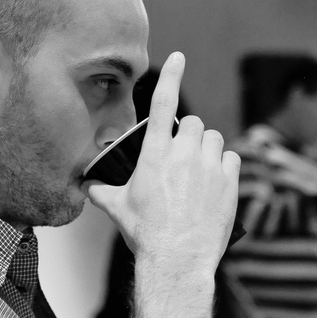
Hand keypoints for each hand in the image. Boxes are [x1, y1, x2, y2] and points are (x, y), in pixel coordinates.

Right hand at [84, 52, 240, 268]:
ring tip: (196, 173)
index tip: (179, 56)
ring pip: (212, 138)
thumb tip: (86, 188)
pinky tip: (213, 183)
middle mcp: (183, 154)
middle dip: (186, 135)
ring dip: (205, 149)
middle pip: (192, 123)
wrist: (177, 261)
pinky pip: (230, 158)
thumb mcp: (118, 210)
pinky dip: (223, 166)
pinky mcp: (229, 182)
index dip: (171, 75)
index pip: (163, 102)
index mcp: (154, 154)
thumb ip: (102, 192)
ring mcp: (209, 167)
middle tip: (180, 158)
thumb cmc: (146, 234)